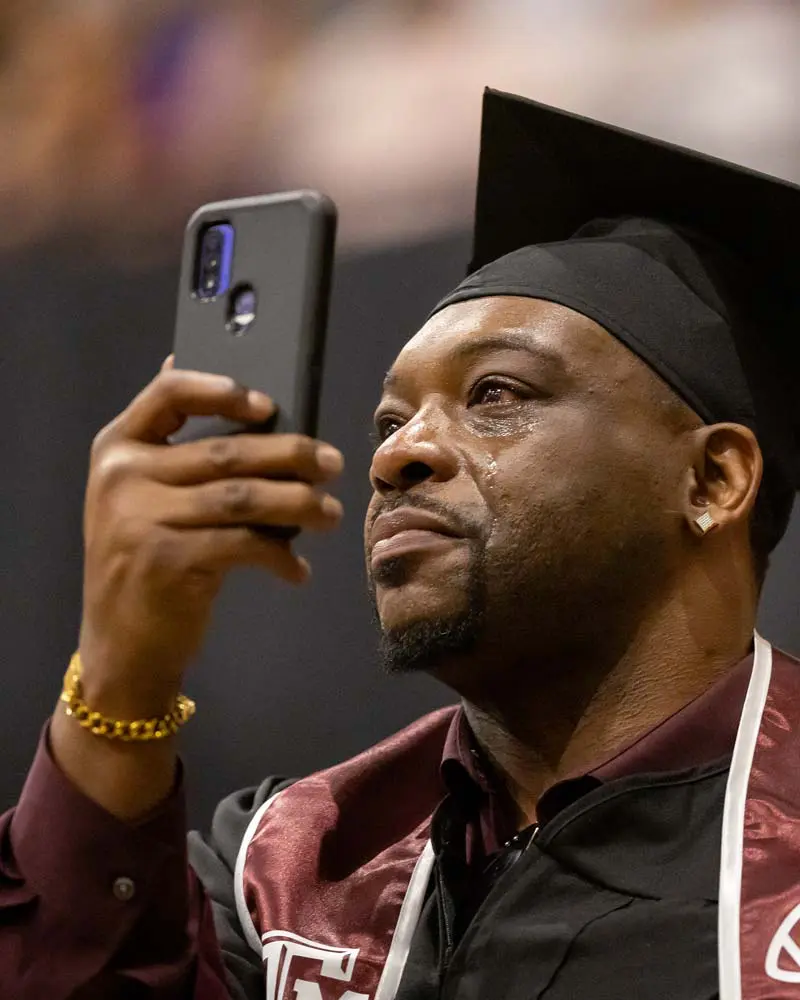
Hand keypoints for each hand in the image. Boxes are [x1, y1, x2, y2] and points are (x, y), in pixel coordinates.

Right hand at [77, 360, 343, 716]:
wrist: (120, 646)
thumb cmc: (149, 561)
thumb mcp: (146, 500)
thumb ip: (179, 453)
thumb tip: (242, 397)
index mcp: (117, 447)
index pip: (169, 394)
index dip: (223, 391)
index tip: (270, 405)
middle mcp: (122, 477)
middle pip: (226, 450)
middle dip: (291, 454)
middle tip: (332, 464)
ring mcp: (140, 519)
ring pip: (244, 496)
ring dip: (299, 504)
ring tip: (330, 514)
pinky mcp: (167, 561)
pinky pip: (244, 544)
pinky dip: (280, 556)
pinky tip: (297, 570)